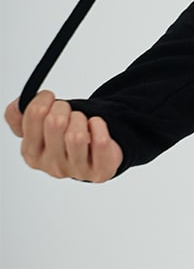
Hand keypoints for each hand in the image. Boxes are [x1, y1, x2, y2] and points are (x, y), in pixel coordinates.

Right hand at [5, 90, 122, 181]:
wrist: (93, 155)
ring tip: (83, 122)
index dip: (44, 98)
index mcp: (31, 152)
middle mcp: (51, 165)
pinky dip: (100, 127)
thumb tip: (17, 106)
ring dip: (82, 119)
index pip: (34, 114)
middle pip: (55, 122)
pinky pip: (100, 144)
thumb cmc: (64, 137)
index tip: (50, 97)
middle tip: (68, 111)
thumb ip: (21, 116)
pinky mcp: (99, 171)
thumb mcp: (39, 126)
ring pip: (76, 136)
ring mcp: (75, 170)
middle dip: (64, 108)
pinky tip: (96, 126)